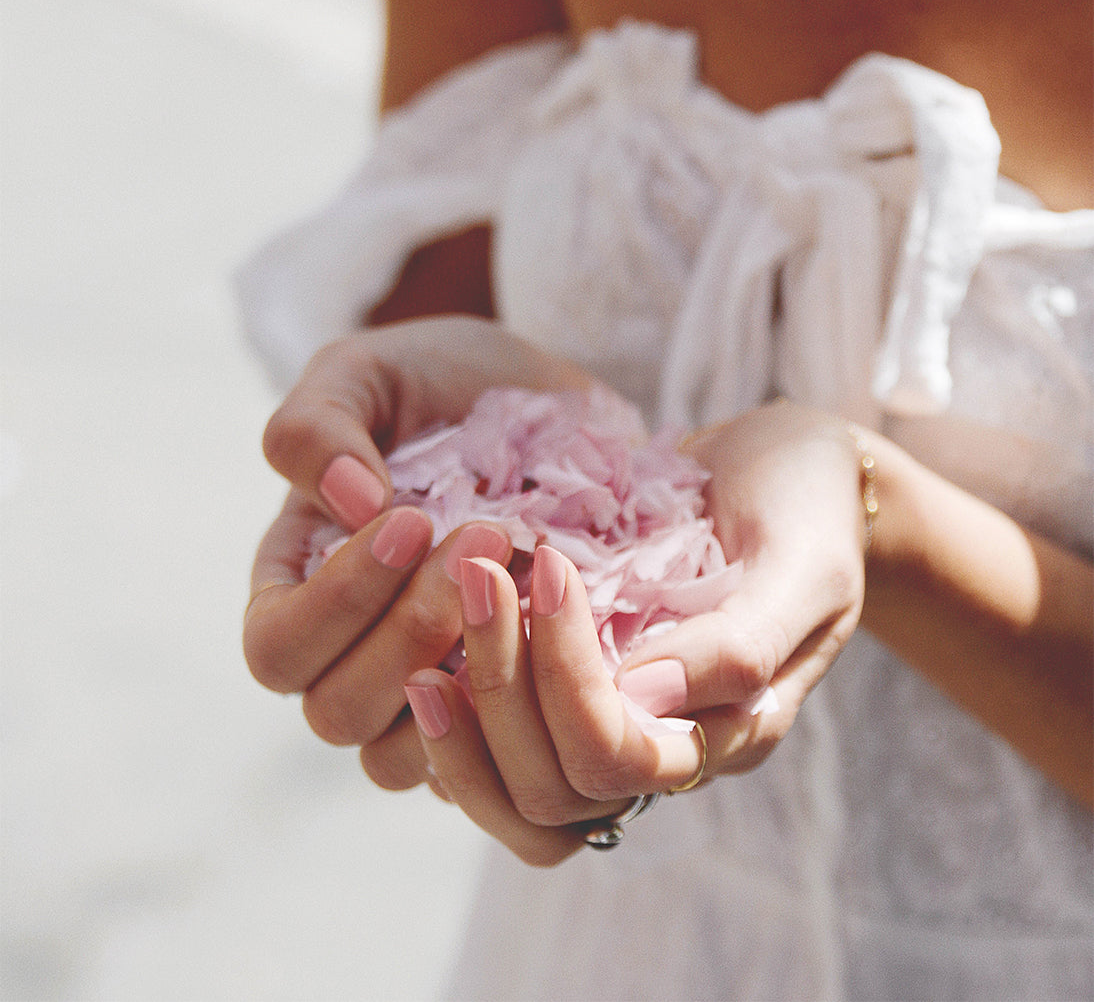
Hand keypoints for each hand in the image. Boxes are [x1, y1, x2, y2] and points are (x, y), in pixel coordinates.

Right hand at [244, 317, 591, 788]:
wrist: (539, 402)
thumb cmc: (438, 384)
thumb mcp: (368, 373)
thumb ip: (319, 423)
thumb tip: (346, 503)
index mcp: (299, 585)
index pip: (278, 648)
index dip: (336, 603)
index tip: (410, 521)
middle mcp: (352, 653)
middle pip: (340, 712)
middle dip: (412, 630)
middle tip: (484, 537)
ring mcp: (429, 687)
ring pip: (411, 757)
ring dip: (471, 673)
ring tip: (527, 575)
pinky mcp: (500, 697)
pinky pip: (498, 757)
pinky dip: (529, 705)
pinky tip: (567, 625)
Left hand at [404, 400, 867, 863]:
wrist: (789, 470)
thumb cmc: (808, 510)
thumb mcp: (802, 566)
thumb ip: (739, 645)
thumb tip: (641, 701)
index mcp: (729, 729)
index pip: (620, 761)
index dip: (566, 681)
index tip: (549, 569)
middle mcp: (665, 744)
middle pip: (554, 792)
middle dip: (500, 690)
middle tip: (475, 578)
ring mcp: (614, 718)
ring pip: (515, 788)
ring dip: (464, 711)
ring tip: (433, 618)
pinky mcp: (574, 686)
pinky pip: (499, 737)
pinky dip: (458, 700)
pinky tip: (431, 636)